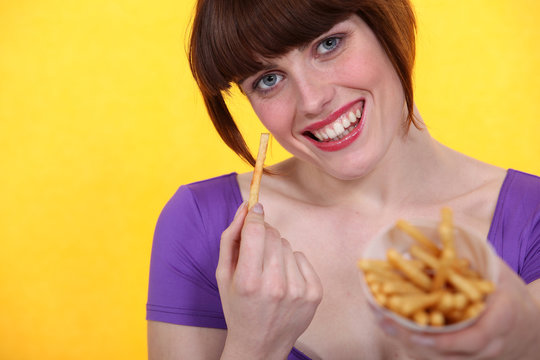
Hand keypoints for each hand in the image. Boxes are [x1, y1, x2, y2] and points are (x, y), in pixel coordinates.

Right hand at [216, 202, 322, 359]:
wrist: (260, 344)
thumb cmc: (237, 306)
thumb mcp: (223, 274)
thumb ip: (231, 237)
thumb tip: (246, 206)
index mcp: (248, 281)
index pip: (256, 231)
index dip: (255, 215)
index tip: (255, 208)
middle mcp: (275, 286)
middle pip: (273, 235)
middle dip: (263, 236)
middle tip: (256, 252)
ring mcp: (298, 291)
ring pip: (288, 245)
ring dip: (277, 252)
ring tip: (269, 273)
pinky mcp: (315, 294)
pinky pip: (302, 257)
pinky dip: (292, 264)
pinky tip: (283, 281)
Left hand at [378, 260, 539, 359]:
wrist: (525, 326)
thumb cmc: (506, 292)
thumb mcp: (496, 271)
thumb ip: (469, 260)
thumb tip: (439, 230)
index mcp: (502, 319)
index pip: (476, 337)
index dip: (446, 339)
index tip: (419, 332)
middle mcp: (489, 344)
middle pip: (448, 353)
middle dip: (413, 339)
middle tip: (384, 319)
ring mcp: (475, 356)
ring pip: (438, 358)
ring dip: (405, 340)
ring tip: (379, 318)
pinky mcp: (460, 357)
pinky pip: (434, 355)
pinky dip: (410, 341)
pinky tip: (388, 324)